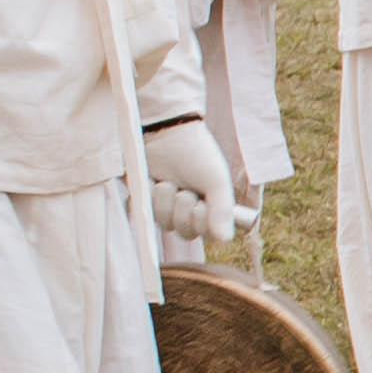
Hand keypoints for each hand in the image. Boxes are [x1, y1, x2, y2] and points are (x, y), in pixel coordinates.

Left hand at [144, 115, 241, 245]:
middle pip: (184, 232)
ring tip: (167, 182)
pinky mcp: (146, 200)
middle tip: (184, 190)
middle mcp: (189, 211)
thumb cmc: (197, 153)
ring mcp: (166, 207)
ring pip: (164, 223)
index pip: (207, 234)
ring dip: (165, 202)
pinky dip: (150, 196)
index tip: (202, 203)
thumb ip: (223, 211)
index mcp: (210, 208)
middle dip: (183, 210)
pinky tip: (154, 182)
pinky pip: (146, 212)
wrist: (166, 132)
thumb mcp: (217, 181)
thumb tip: (225, 240)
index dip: (202, 222)